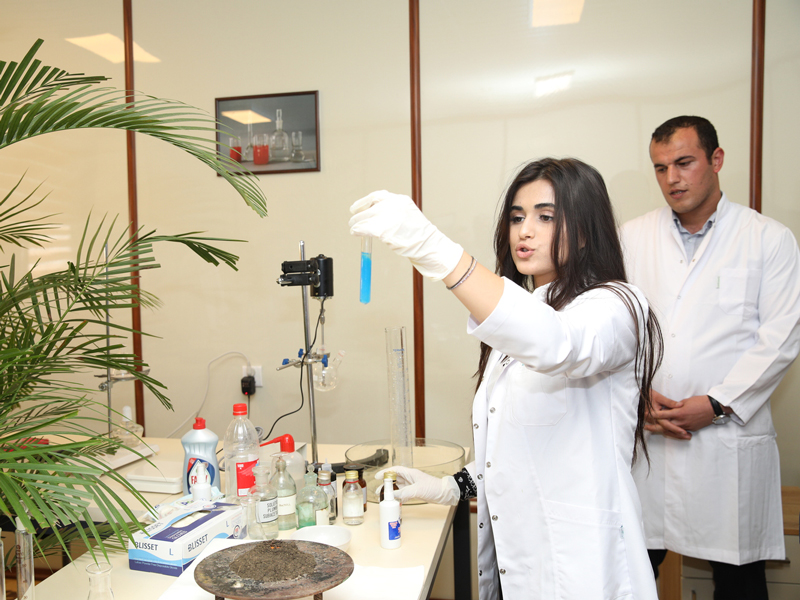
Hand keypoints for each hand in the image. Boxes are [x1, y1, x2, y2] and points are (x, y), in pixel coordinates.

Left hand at [349, 190, 463, 279]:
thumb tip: (374, 213)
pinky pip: (365, 228)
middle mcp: (394, 205)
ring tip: (353, 228)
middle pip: (370, 206)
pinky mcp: (384, 230)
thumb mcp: (407, 215)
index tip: (356, 207)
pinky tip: (355, 232)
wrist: (428, 245)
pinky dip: (358, 230)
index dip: (364, 201)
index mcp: (400, 200)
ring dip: (356, 223)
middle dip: (359, 214)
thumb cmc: (418, 234)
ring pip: (365, 217)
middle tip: (353, 220)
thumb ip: (392, 211)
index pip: (377, 196)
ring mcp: (389, 217)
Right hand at [375, 466, 459, 505]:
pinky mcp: (416, 492)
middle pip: (395, 479)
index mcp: (411, 474)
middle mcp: (411, 478)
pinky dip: (399, 498)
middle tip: (378, 491)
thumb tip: (393, 496)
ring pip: (399, 487)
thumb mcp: (418, 490)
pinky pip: (404, 494)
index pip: (395, 470)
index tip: (377, 477)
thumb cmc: (435, 488)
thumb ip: (405, 492)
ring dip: (392, 492)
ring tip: (384, 497)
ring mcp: (413, 485)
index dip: (385, 473)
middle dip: (386, 484)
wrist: (446, 493)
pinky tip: (396, 502)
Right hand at [646, 390, 691, 439]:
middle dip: (677, 434)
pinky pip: (662, 428)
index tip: (684, 432)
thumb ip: (669, 402)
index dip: (675, 428)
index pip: (666, 424)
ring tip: (685, 437)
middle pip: (666, 430)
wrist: (638, 396)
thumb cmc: (648, 395)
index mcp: (654, 414)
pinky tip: (677, 434)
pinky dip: (669, 431)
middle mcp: (653, 420)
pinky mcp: (653, 421)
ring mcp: (652, 421)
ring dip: (674, 434)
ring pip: (664, 431)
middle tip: (688, 437)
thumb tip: (680, 405)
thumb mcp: (659, 397)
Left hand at [651, 394, 715, 431]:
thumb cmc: (700, 401)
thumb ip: (675, 406)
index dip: (654, 415)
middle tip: (645, 427)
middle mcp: (681, 421)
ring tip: (654, 430)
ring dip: (662, 430)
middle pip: (665, 425)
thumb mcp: (685, 401)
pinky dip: (673, 432)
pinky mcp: (691, 429)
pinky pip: (680, 432)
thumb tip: (669, 408)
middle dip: (654, 426)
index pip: (663, 414)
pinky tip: (667, 432)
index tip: (646, 415)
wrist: (713, 408)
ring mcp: (686, 426)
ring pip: (672, 430)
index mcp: (679, 412)